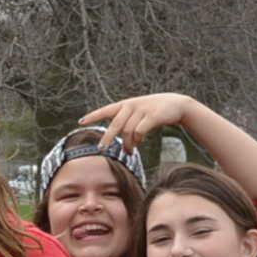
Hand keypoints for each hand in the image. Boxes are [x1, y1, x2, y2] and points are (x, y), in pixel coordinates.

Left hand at [79, 92, 195, 149]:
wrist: (175, 104)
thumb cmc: (153, 112)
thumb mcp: (138, 115)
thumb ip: (128, 126)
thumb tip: (123, 145)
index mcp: (125, 104)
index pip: (106, 110)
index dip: (93, 116)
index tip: (81, 122)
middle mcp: (131, 105)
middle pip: (115, 124)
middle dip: (107, 138)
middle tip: (102, 149)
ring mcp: (142, 110)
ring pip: (128, 131)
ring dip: (128, 143)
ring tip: (129, 151)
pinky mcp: (152, 116)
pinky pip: (140, 131)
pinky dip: (138, 140)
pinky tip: (139, 143)